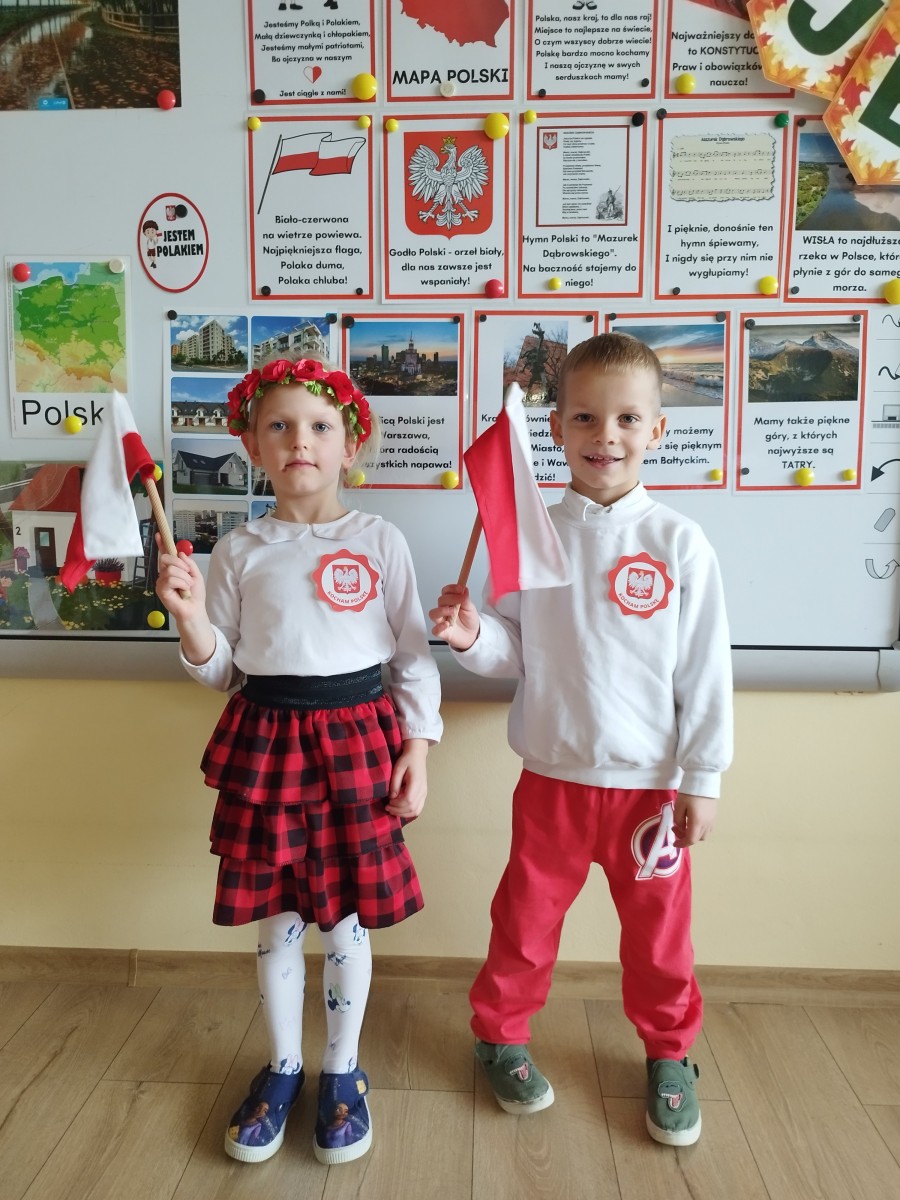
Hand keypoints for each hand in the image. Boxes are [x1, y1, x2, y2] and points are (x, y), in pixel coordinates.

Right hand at [154, 535, 214, 664]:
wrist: (194, 609)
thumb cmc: (194, 594)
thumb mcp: (195, 574)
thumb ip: (188, 563)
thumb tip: (179, 553)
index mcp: (172, 569)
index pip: (165, 554)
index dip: (162, 544)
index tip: (160, 534)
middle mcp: (164, 574)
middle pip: (167, 558)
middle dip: (181, 565)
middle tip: (188, 576)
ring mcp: (161, 582)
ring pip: (171, 569)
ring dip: (184, 577)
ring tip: (187, 587)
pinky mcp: (160, 589)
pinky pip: (170, 579)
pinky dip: (181, 583)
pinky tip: (183, 591)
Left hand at [385, 739, 427, 819]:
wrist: (417, 755)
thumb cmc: (407, 760)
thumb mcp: (398, 769)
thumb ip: (394, 784)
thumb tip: (392, 797)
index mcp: (416, 783)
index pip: (408, 800)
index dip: (397, 804)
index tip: (388, 802)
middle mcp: (423, 790)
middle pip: (412, 808)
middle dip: (398, 811)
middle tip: (388, 808)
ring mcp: (424, 793)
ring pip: (416, 811)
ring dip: (403, 814)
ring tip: (393, 810)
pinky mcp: (423, 795)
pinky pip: (418, 808)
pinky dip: (409, 813)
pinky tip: (400, 810)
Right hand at [429, 583, 479, 650]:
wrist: (473, 635)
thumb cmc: (469, 620)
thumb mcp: (470, 608)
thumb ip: (465, 599)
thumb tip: (463, 589)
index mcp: (450, 601)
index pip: (446, 591)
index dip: (451, 588)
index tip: (460, 588)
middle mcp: (444, 609)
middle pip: (440, 600)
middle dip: (450, 598)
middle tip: (460, 600)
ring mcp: (441, 621)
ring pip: (433, 614)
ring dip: (442, 611)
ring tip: (452, 612)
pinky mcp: (441, 632)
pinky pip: (435, 630)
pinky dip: (439, 627)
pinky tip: (446, 624)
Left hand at [673, 793, 716, 848]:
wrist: (704, 780)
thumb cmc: (689, 793)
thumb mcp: (679, 806)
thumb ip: (678, 819)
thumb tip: (680, 826)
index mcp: (697, 823)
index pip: (690, 840)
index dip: (682, 844)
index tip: (674, 843)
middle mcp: (707, 824)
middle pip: (697, 839)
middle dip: (686, 837)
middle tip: (677, 827)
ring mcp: (712, 820)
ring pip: (704, 835)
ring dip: (694, 833)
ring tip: (685, 823)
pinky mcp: (714, 815)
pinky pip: (708, 828)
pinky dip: (700, 829)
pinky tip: (694, 820)